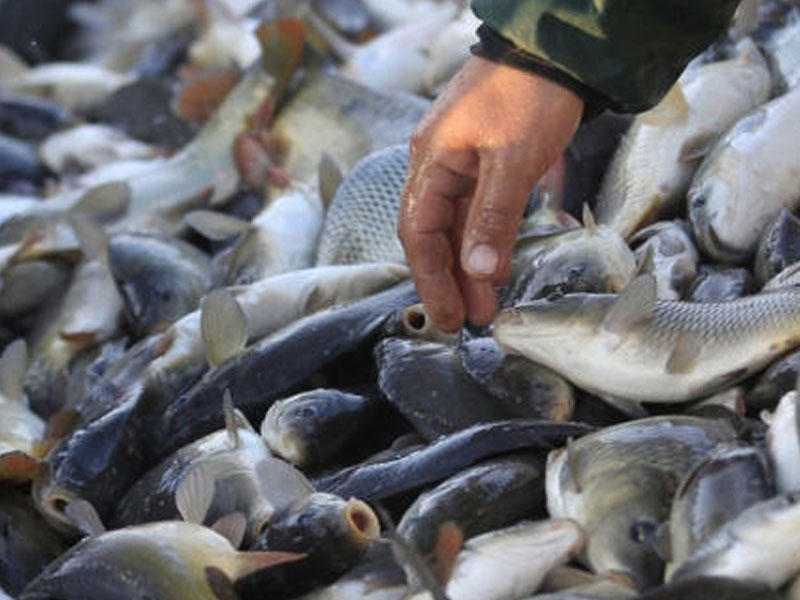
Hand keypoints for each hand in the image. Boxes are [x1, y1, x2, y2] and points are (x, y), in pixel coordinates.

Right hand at [398, 56, 583, 330]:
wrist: (556, 47)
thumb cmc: (529, 93)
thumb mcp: (512, 159)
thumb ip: (494, 217)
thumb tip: (479, 272)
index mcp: (432, 162)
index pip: (419, 233)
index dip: (432, 279)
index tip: (450, 316)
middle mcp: (440, 165)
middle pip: (437, 234)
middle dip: (453, 279)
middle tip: (474, 319)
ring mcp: (464, 163)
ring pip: (461, 225)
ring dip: (474, 264)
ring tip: (490, 301)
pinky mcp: (490, 161)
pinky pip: (483, 209)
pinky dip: (491, 237)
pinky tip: (503, 261)